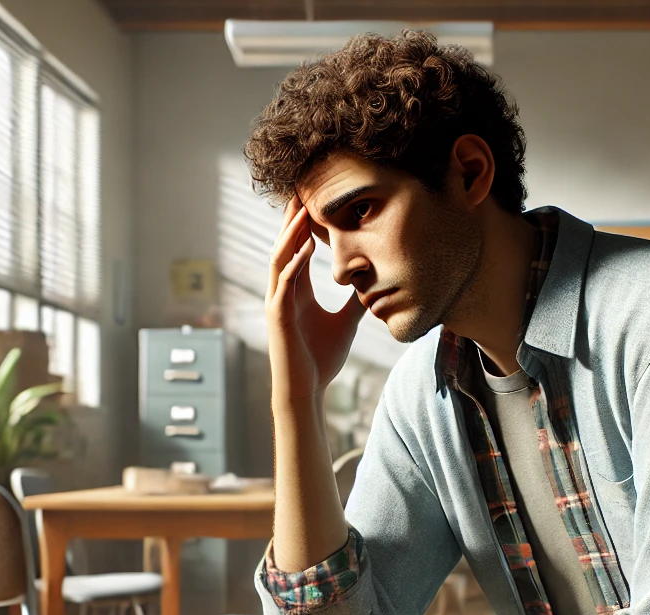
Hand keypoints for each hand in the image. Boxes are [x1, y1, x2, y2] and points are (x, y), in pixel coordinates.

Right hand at [266, 196, 365, 407]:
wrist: (307, 389)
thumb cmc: (321, 360)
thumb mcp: (346, 323)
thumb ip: (355, 302)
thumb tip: (372, 285)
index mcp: (297, 291)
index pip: (298, 249)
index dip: (305, 225)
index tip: (316, 200)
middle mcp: (283, 291)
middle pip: (285, 245)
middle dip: (292, 219)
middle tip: (302, 190)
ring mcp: (277, 302)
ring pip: (279, 258)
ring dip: (290, 234)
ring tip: (301, 209)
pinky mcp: (277, 316)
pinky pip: (283, 284)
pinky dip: (294, 265)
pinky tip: (305, 248)